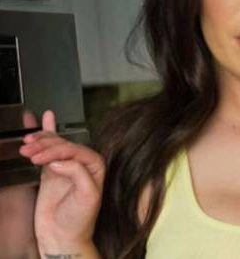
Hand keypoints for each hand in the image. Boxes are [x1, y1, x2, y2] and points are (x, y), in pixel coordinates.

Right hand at [19, 110, 104, 253]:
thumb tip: (59, 161)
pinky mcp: (52, 172)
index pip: (75, 150)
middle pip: (63, 145)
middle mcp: (82, 163)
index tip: (42, 157)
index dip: (58, 150)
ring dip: (40, 141)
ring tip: (27, 143)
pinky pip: (48, 150)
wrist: (63, 237)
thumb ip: (78, 174)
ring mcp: (66, 166)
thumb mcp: (87, 196)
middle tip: (29, 149)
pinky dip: (46, 134)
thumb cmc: (80, 219)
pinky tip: (46, 119)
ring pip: (54, 145)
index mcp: (95, 166)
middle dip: (45, 145)